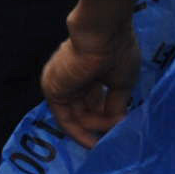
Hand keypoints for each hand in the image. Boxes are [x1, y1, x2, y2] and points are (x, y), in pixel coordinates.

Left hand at [41, 22, 139, 144]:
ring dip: (95, 127)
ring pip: (76, 116)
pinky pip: (65, 118)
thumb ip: (116, 105)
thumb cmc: (117, 51)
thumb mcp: (122, 83)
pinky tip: (94, 140)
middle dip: (100, 125)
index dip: (105, 117)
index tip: (118, 131)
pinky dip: (79, 131)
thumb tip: (118, 124)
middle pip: (84, 110)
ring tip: (112, 131)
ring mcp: (61, 84)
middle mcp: (72, 80)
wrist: (103, 33)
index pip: (94, 101)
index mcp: (88, 73)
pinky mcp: (52, 91)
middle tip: (116, 137)